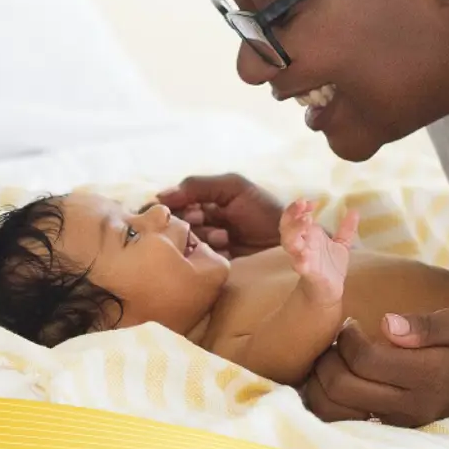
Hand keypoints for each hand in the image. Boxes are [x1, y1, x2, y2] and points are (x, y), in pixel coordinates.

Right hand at [155, 173, 282, 258]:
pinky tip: (228, 250)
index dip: (171, 208)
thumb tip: (160, 195)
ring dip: (205, 239)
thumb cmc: (262, 207)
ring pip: (186, 244)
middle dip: (191, 224)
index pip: (169, 204)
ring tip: (226, 236)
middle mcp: (198, 222)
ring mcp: (205, 244)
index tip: (187, 209)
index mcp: (200, 200)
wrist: (288, 237)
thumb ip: (198, 186)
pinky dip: (211, 254)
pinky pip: (199, 261)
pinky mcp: (213, 263)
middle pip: (174, 226)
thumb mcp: (232, 187)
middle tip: (205, 220)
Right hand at [280, 199, 359, 306]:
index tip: (312, 202)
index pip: (295, 217)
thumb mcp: (341, 244)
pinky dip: (300, 260)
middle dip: (292, 214)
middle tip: (302, 204)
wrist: (330, 291)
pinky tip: (302, 255)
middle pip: (287, 226)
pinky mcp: (307, 272)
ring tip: (305, 221)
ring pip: (290, 243)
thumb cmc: (331, 266)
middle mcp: (301, 245)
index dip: (298, 208)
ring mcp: (302, 258)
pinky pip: (300, 265)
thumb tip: (355, 210)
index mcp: (307, 236)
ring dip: (294, 231)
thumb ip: (346, 229)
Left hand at [303, 309, 448, 426]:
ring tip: (335, 360)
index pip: (367, 359)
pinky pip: (339, 421)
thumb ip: (424, 325)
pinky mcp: (382, 433)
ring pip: (332, 409)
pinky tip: (339, 379)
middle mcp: (407, 405)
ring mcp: (393, 424)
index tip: (352, 324)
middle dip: (329, 357)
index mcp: (426, 375)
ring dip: (320, 380)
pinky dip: (327, 399)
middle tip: (337, 342)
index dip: (349, 337)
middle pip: (342, 386)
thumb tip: (387, 324)